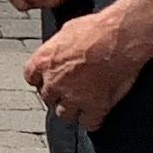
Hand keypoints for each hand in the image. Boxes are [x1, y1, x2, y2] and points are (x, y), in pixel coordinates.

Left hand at [23, 5, 142, 136]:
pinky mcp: (95, 107)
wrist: (120, 37)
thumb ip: (58, 47)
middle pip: (48, 98)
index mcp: (43, 61)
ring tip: (83, 102)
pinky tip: (97, 113)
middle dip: (58, 94)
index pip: (31, 78)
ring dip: (72, 109)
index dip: (42, 79)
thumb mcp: (67, 30)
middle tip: (71, 89)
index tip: (50, 78)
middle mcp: (54, 82)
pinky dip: (93, 120)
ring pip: (64, 114)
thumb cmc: (98, 29)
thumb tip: (61, 49)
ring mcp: (73, 97)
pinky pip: (89, 123)